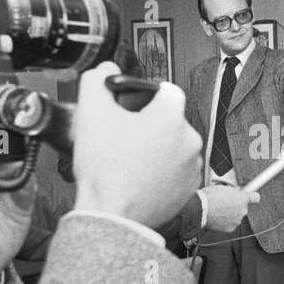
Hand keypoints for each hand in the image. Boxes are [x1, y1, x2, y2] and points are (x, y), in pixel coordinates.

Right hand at [72, 62, 202, 228]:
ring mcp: (192, 166)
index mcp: (171, 115)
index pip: (167, 89)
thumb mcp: (91, 112)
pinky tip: (139, 176)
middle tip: (125, 138)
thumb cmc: (104, 168)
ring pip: (174, 145)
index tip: (132, 108)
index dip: (146, 95)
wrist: (111, 214)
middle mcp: (189, 139)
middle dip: (150, 124)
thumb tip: (106, 69)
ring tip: (131, 160)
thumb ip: (97, 79)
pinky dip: (162, 171)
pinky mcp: (189, 189)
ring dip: (157, 148)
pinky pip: (176, 170)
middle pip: (169, 119)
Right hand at [202, 185, 260, 232]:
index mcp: (243, 198)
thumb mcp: (223, 188)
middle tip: (224, 203)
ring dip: (230, 214)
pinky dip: (225, 221)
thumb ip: (233, 191)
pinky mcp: (230, 228)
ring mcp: (237, 220)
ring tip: (218, 210)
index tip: (250, 197)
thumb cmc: (209, 197)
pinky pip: (230, 224)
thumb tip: (235, 192)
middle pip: (243, 208)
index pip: (255, 197)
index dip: (252, 197)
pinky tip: (217, 217)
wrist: (200, 209)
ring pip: (236, 216)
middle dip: (236, 206)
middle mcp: (242, 210)